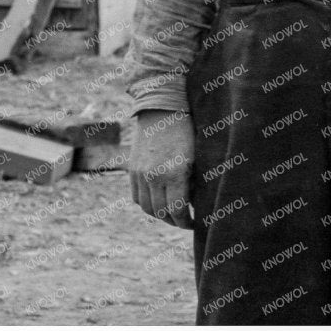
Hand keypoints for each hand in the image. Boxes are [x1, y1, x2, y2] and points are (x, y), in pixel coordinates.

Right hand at [128, 108, 194, 229]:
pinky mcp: (132, 168)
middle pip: (161, 213)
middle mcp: (154, 176)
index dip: (186, 223)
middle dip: (174, 221)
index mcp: (175, 173)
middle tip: (184, 220)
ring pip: (147, 208)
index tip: (194, 223)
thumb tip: (194, 206)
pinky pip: (137, 197)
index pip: (178, 211)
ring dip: (160, 215)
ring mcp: (140, 173)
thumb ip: (195, 184)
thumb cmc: (188, 131)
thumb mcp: (197, 157)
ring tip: (172, 213)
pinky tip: (158, 201)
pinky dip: (147, 204)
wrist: (163, 107)